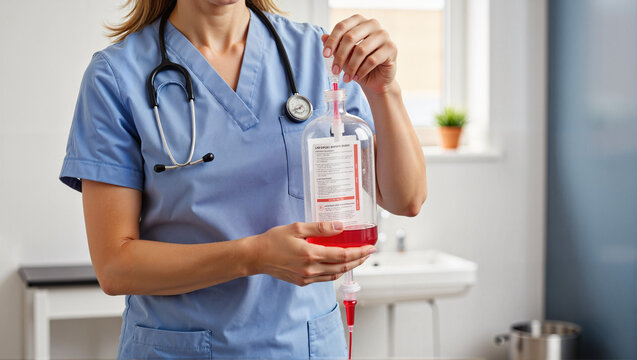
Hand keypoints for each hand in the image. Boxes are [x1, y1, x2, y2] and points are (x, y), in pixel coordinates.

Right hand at [248, 222, 375, 286]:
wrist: (256, 256)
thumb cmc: (274, 240)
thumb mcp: (297, 227)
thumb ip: (320, 228)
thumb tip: (340, 226)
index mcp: (311, 254)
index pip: (342, 255)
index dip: (359, 252)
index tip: (370, 248)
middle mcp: (311, 269)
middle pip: (342, 267)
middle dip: (358, 260)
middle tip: (367, 253)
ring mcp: (307, 278)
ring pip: (335, 275)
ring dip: (348, 267)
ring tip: (356, 258)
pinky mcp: (302, 282)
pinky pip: (324, 279)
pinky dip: (335, 272)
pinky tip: (337, 265)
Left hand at [322, 15, 397, 94]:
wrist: (376, 80)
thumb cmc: (359, 65)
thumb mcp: (344, 56)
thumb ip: (335, 46)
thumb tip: (323, 37)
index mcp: (359, 21)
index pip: (342, 27)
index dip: (332, 41)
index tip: (325, 55)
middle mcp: (372, 24)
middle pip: (350, 37)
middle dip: (340, 56)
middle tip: (334, 70)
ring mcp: (383, 35)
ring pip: (361, 50)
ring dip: (351, 67)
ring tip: (346, 78)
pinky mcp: (391, 48)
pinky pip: (372, 60)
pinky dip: (361, 71)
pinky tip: (357, 78)